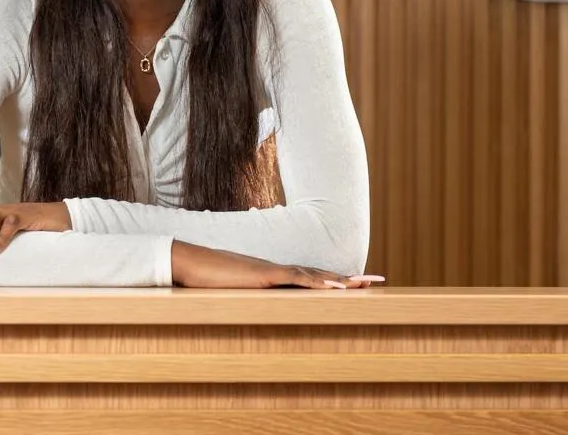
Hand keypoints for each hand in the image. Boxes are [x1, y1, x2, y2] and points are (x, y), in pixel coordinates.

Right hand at [170, 241, 383, 288]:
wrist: (190, 262)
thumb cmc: (208, 279)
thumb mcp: (234, 292)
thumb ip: (249, 296)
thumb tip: (256, 305)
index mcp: (274, 276)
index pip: (312, 278)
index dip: (335, 281)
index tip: (357, 284)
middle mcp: (279, 270)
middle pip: (321, 274)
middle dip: (349, 279)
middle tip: (377, 281)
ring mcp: (273, 270)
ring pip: (315, 276)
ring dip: (341, 281)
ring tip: (365, 284)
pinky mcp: (265, 275)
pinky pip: (297, 279)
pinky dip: (318, 284)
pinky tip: (335, 289)